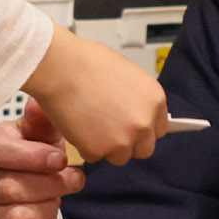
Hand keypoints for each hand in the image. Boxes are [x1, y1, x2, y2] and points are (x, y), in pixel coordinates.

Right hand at [0, 102, 84, 218]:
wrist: (11, 199)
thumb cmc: (25, 158)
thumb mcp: (34, 135)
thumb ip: (39, 121)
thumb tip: (41, 103)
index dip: (31, 157)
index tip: (60, 159)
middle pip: (8, 187)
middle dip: (49, 185)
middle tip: (73, 180)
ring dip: (46, 210)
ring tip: (58, 199)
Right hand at [21, 24, 167, 165]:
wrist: (60, 67)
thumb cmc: (87, 62)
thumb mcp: (127, 74)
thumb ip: (136, 98)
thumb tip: (134, 111)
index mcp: (155, 101)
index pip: (159, 130)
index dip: (143, 130)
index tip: (130, 127)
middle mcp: (144, 123)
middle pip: (144, 149)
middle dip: (128, 143)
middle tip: (108, 129)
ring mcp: (122, 140)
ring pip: (119, 157)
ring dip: (107, 147)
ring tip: (89, 125)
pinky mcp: (98, 150)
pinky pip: (94, 156)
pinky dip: (84, 146)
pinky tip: (76, 125)